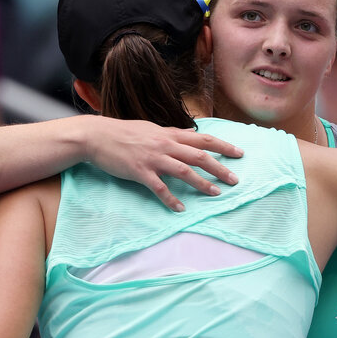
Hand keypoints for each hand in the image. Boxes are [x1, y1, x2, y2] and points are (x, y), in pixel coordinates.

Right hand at [85, 117, 243, 211]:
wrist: (97, 136)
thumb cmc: (124, 133)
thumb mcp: (152, 128)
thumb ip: (172, 133)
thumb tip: (190, 134)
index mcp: (170, 134)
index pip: (203, 138)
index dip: (223, 146)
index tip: (240, 153)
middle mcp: (166, 144)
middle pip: (200, 156)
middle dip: (220, 168)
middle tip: (235, 180)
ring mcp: (153, 158)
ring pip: (184, 171)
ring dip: (202, 183)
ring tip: (215, 194)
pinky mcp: (140, 171)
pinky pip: (159, 188)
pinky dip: (171, 199)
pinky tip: (180, 209)